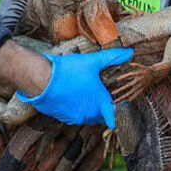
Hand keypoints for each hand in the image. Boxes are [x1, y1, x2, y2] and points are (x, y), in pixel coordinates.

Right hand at [16, 48, 132, 128]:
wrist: (40, 79)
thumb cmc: (68, 71)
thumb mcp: (93, 61)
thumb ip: (113, 57)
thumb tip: (129, 52)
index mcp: (99, 104)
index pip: (114, 118)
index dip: (118, 114)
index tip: (119, 108)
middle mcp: (88, 115)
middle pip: (101, 117)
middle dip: (103, 109)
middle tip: (103, 95)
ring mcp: (74, 118)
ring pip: (87, 117)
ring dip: (89, 109)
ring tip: (87, 94)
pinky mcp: (62, 117)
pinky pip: (74, 116)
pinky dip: (76, 109)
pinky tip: (73, 96)